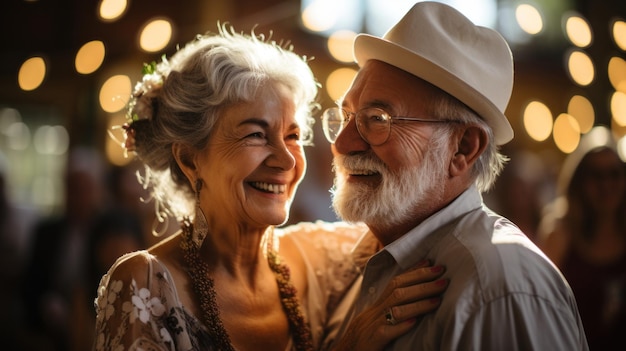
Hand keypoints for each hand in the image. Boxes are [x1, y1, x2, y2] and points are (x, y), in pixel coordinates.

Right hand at [332, 260, 446, 350]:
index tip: (431, 262)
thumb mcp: (376, 323)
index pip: (395, 282)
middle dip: (421, 281)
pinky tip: (415, 322)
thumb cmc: (363, 342)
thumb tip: (414, 303)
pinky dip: (401, 326)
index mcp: (375, 307)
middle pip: (397, 290)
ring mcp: (371, 326)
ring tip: (439, 298)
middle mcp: (373, 312)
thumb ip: (391, 312)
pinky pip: (385, 331)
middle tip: (443, 275)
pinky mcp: (371, 341)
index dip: (413, 271)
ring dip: (419, 302)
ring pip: (395, 308)